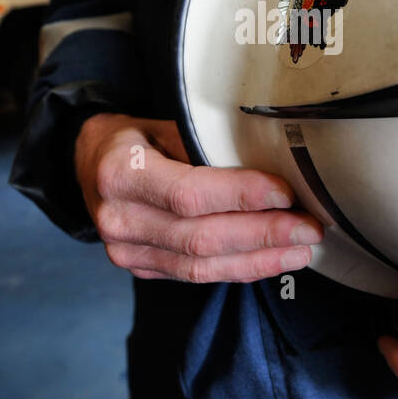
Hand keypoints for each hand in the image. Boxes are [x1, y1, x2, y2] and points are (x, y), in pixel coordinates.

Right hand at [74, 113, 321, 281]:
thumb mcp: (162, 122)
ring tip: (300, 250)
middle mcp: (118, 219)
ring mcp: (126, 250)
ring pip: (201, 265)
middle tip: (308, 227)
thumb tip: (270, 153)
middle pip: (200, 236)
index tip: (286, 193)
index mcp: (120, 173)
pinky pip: (195, 276)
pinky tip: (270, 261)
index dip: (241, 196)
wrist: (89, 163)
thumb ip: (204, 142)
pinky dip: (237, 269)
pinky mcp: (140, 268)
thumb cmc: (135, 138)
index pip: (189, 193)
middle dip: (262, 234)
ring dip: (258, 259)